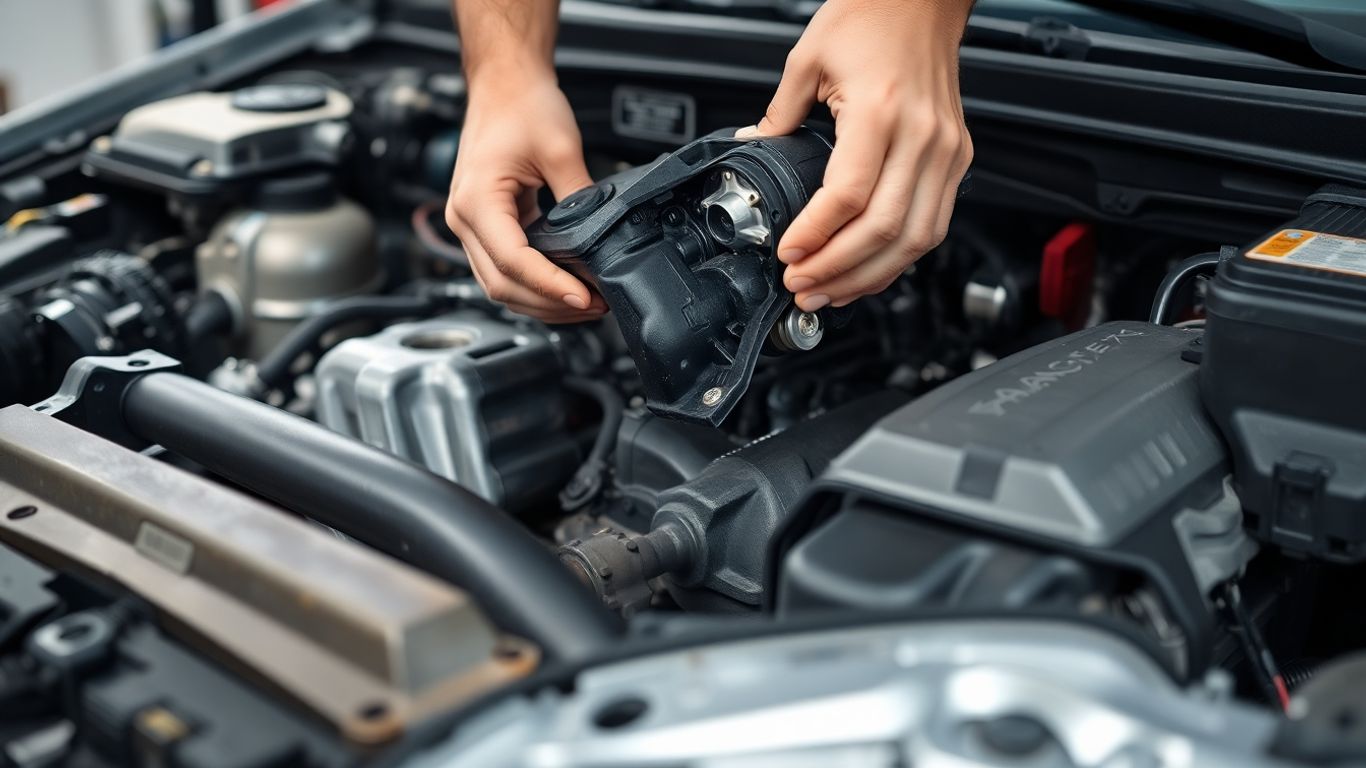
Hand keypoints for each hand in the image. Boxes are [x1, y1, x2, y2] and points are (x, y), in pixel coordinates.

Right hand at [446, 77, 606, 321]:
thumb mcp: (560, 149)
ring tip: (585, 304)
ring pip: (500, 285)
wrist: (505, 85)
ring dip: (541, 302)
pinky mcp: (485, 227)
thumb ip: (580, 199)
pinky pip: (505, 269)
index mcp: (476, 201)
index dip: (550, 286)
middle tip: (594, 306)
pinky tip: (564, 288)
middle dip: (549, 304)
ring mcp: (470, 226)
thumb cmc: (521, 105)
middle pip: (502, 285)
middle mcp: (463, 219)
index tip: (583, 298)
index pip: (513, 261)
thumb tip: (600, 240)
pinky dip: (533, 285)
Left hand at [737, 0, 973, 311]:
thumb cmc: (873, 15)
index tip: (788, 254)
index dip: (816, 234)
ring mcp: (946, 151)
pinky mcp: (957, 159)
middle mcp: (922, 137)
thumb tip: (753, 148)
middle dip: (837, 269)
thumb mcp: (808, 58)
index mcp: (881, 111)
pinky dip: (898, 258)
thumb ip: (778, 113)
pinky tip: (866, 271)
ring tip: (829, 292)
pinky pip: (933, 225)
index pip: (849, 194)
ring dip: (869, 276)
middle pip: (885, 229)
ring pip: (916, 239)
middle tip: (801, 286)